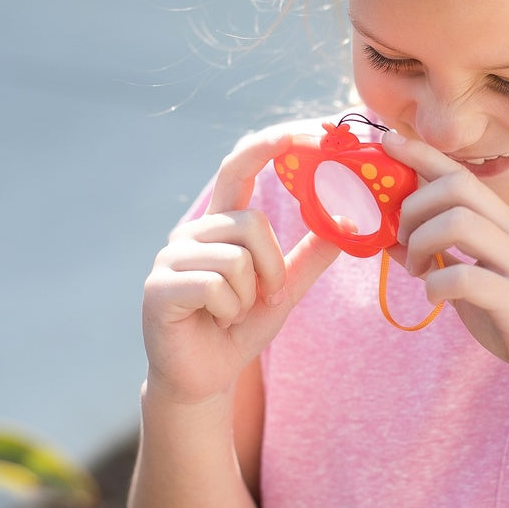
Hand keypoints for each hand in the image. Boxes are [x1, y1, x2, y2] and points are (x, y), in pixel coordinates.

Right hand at [141, 129, 341, 405]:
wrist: (203, 378)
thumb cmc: (239, 328)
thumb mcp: (285, 288)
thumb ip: (311, 253)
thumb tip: (349, 218)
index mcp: (221, 222)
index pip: (243, 162)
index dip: (276, 141)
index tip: (316, 130)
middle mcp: (192, 231)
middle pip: (249, 221)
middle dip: (271, 267)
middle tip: (267, 298)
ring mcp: (170, 256)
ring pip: (237, 257)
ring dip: (251, 295)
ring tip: (234, 313)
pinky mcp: (159, 287)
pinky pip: (216, 286)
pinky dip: (230, 311)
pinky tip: (217, 321)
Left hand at [380, 131, 508, 412]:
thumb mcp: (477, 286)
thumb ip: (441, 259)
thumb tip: (391, 239)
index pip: (461, 173)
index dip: (420, 154)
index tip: (386, 140)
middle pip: (456, 187)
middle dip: (412, 206)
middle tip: (400, 240)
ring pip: (459, 222)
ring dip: (421, 242)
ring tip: (415, 270)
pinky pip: (467, 278)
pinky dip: (436, 284)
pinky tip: (434, 297)